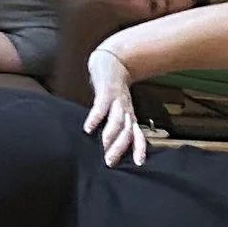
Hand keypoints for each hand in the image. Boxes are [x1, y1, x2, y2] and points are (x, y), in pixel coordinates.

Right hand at [84, 50, 146, 167]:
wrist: (113, 63)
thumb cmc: (113, 91)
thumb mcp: (118, 110)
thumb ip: (116, 126)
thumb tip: (109, 146)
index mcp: (129, 117)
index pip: (137, 136)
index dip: (139, 149)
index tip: (139, 163)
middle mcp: (126, 111)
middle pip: (127, 132)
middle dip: (120, 147)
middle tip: (110, 161)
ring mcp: (117, 102)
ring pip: (117, 120)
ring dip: (110, 134)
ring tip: (103, 146)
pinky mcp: (105, 92)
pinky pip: (101, 107)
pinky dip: (95, 118)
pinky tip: (88, 128)